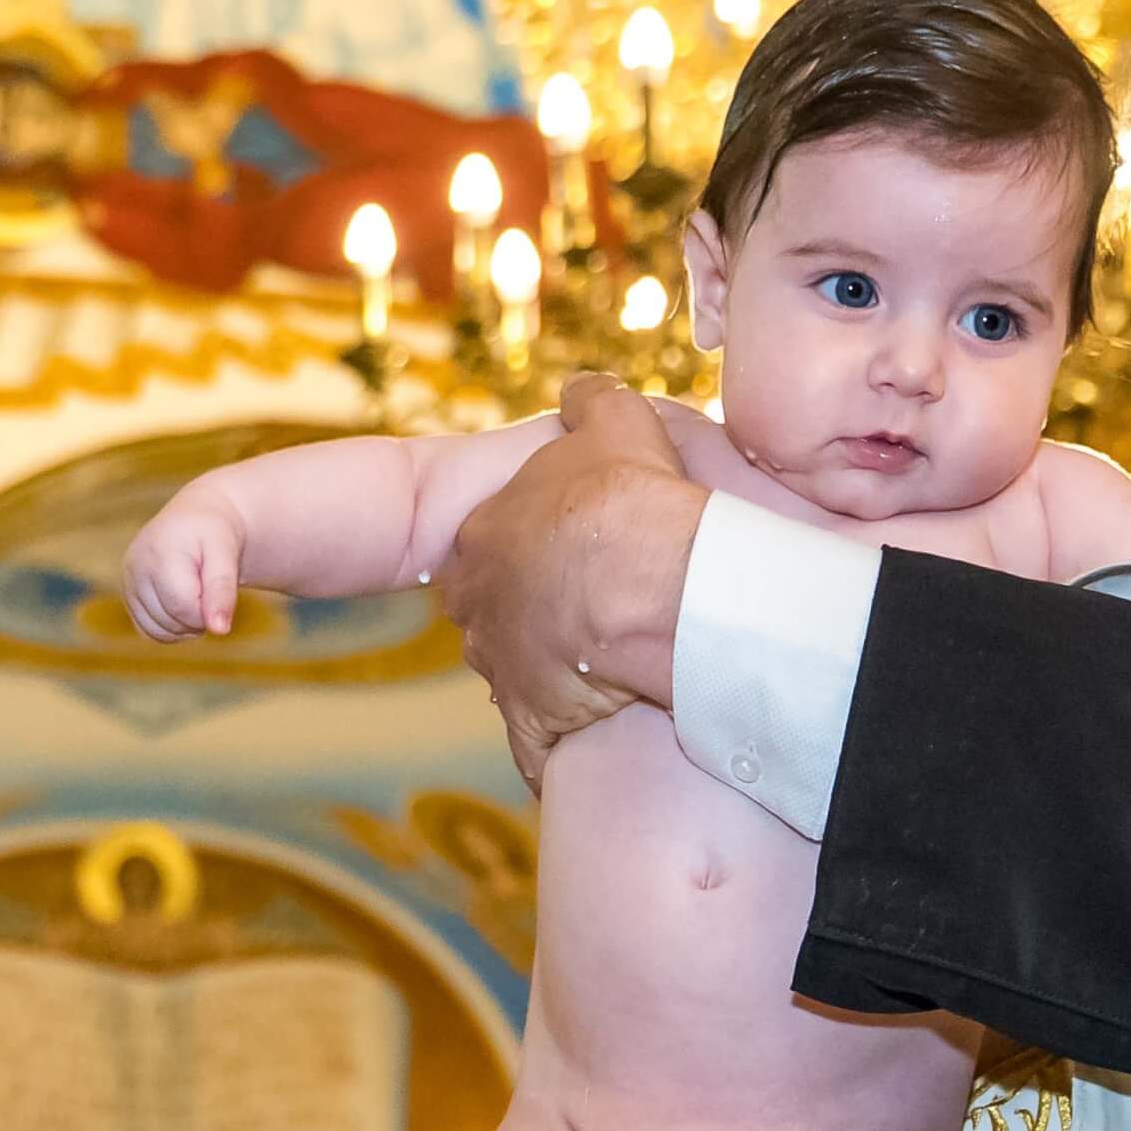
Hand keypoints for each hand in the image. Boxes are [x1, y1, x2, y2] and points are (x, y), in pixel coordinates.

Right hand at [124, 486, 246, 639]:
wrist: (196, 517)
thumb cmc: (214, 533)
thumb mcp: (226, 553)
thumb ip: (222, 589)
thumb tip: (220, 630)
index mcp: (159, 554)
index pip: (183, 607)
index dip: (208, 613)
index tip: (222, 596)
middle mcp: (135, 569)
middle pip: (170, 621)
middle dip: (199, 619)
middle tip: (214, 594)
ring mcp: (127, 584)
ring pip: (157, 631)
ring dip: (186, 627)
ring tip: (202, 599)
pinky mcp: (128, 596)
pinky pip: (148, 630)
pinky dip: (172, 629)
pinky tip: (188, 609)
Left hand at [435, 375, 708, 791]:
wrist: (651, 584)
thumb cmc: (628, 500)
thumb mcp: (614, 421)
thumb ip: (592, 400)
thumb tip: (582, 384)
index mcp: (485, 537)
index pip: (498, 546)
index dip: (546, 547)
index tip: (585, 553)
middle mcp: (480, 605)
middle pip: (502, 610)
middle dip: (543, 613)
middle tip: (602, 607)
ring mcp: (502, 669)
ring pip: (522, 674)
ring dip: (559, 673)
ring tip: (617, 664)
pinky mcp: (534, 723)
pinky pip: (540, 747)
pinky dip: (563, 745)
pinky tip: (599, 733)